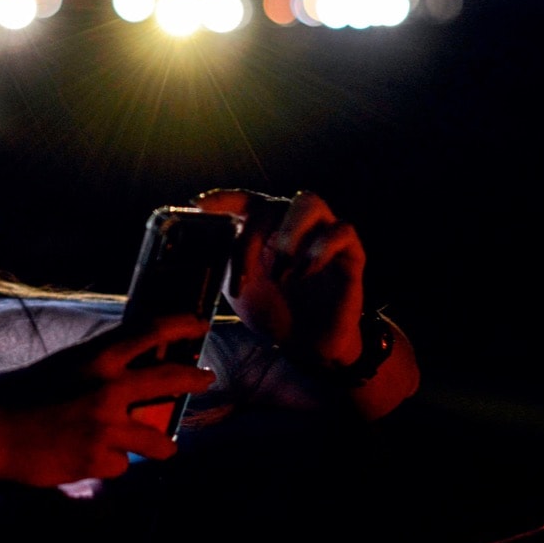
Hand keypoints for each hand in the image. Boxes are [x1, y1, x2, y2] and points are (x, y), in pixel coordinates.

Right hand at [0, 313, 215, 487]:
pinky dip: (109, 464)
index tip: (198, 324)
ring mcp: (105, 427)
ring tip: (164, 448)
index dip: (179, 325)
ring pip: (158, 440)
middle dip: (194, 378)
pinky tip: (88, 460)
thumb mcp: (64, 369)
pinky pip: (121, 465)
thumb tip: (131, 373)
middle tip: (206, 378)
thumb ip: (99, 370)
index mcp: (96, 360)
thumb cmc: (22, 395)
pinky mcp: (97, 459)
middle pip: (169, 380)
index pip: (148, 332)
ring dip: (163, 446)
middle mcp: (108, 389)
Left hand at [192, 188, 364, 367]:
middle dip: (252, 240)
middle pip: (271, 203)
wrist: (306, 344)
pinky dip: (319, 250)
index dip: (222, 198)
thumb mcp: (237, 287)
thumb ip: (221, 262)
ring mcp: (323, 233)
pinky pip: (342, 231)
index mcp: (265, 226)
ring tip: (281, 271)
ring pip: (310, 201)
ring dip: (289, 233)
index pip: (244, 200)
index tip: (197, 206)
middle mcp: (293, 222)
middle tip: (245, 277)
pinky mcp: (351, 252)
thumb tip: (192, 247)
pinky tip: (303, 275)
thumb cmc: (271, 309)